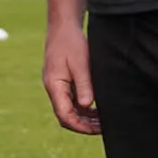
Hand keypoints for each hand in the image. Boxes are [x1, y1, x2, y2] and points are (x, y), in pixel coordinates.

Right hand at [42, 20, 100, 134]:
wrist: (63, 27)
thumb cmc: (71, 43)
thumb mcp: (80, 64)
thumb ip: (84, 85)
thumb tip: (87, 106)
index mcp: (54, 85)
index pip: (64, 115)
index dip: (80, 126)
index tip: (97, 129)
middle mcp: (54, 89)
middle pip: (66, 116)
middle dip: (84, 125)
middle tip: (104, 128)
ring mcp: (58, 86)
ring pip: (70, 110)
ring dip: (85, 118)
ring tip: (103, 121)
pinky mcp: (63, 82)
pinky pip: (72, 101)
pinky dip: (84, 109)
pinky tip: (97, 109)